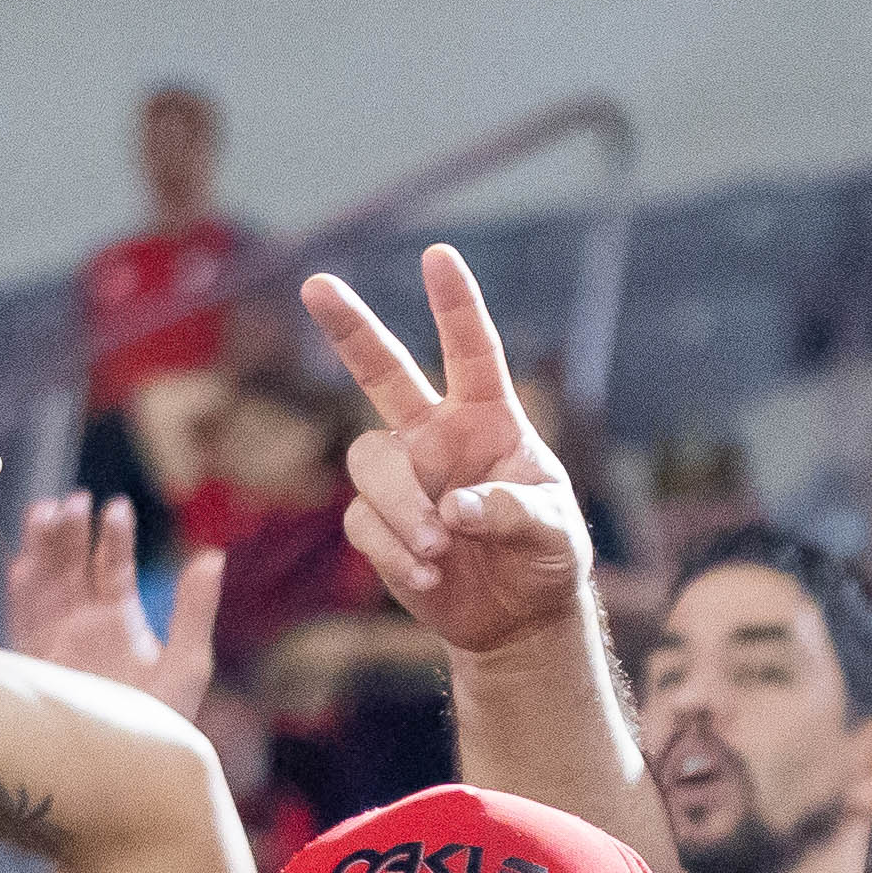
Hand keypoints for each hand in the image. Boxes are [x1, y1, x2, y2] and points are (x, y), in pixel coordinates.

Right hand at [6, 493, 221, 717]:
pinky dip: (20, 590)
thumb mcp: (186, 664)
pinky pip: (20, 618)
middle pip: (73, 564)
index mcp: (121, 619)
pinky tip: (21, 561)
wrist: (124, 771)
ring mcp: (54, 639)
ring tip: (46, 510)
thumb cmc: (163, 723)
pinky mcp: (31, 661)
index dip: (114, 536)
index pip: (115, 566)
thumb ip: (195, 610)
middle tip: (74, 499)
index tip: (116, 507)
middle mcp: (84, 623)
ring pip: (44, 582)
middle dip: (72, 531)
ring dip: (44, 548)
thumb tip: (213, 555)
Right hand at [306, 247, 594, 659]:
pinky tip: (429, 574)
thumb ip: (515, 514)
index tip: (439, 256)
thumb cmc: (546, 556)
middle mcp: (437, 436)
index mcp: (489, 420)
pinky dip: (394, 552)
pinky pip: (363, 523)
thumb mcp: (555, 534)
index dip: (456, 305)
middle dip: (350, 328)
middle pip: (382, 373)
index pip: (473, 354)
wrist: (517, 616)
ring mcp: (403, 477)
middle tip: (316, 284)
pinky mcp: (376, 523)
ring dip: (401, 506)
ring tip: (440, 547)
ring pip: (369, 462)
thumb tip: (455, 508)